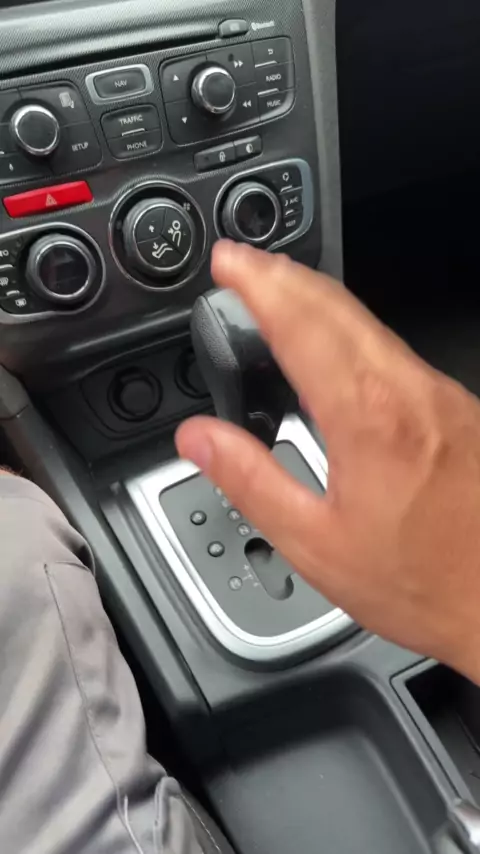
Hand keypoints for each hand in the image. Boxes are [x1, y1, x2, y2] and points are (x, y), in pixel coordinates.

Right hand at [176, 240, 479, 683]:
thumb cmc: (427, 584)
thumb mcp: (316, 544)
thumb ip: (251, 481)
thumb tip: (200, 439)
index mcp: (367, 417)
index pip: (301, 324)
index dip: (257, 284)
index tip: (228, 263)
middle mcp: (410, 391)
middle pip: (339, 306)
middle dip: (285, 275)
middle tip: (245, 265)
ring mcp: (441, 395)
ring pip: (370, 323)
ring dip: (318, 298)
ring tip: (280, 293)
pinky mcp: (457, 409)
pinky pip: (394, 350)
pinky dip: (351, 330)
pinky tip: (338, 346)